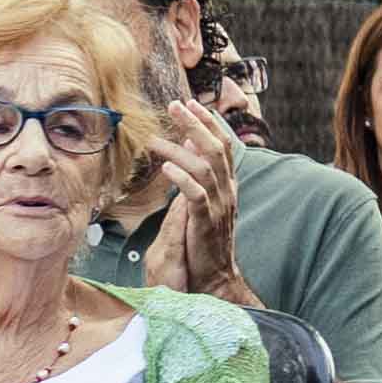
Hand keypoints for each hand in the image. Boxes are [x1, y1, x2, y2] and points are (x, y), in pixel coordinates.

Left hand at [136, 80, 243, 292]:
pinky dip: (182, 179)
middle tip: (176, 105)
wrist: (214, 278)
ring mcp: (218, 207)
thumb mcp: (202, 205)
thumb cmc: (203, 242)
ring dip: (179, 150)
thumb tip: (184, 151)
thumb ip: (196, 178)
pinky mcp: (205, 223)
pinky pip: (196, 196)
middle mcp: (227, 192)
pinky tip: (166, 167)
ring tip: (155, 140)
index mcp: (227, 186)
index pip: (223, 146)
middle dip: (197, 124)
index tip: (190, 104)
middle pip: (216, 150)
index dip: (209, 123)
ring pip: (204, 168)